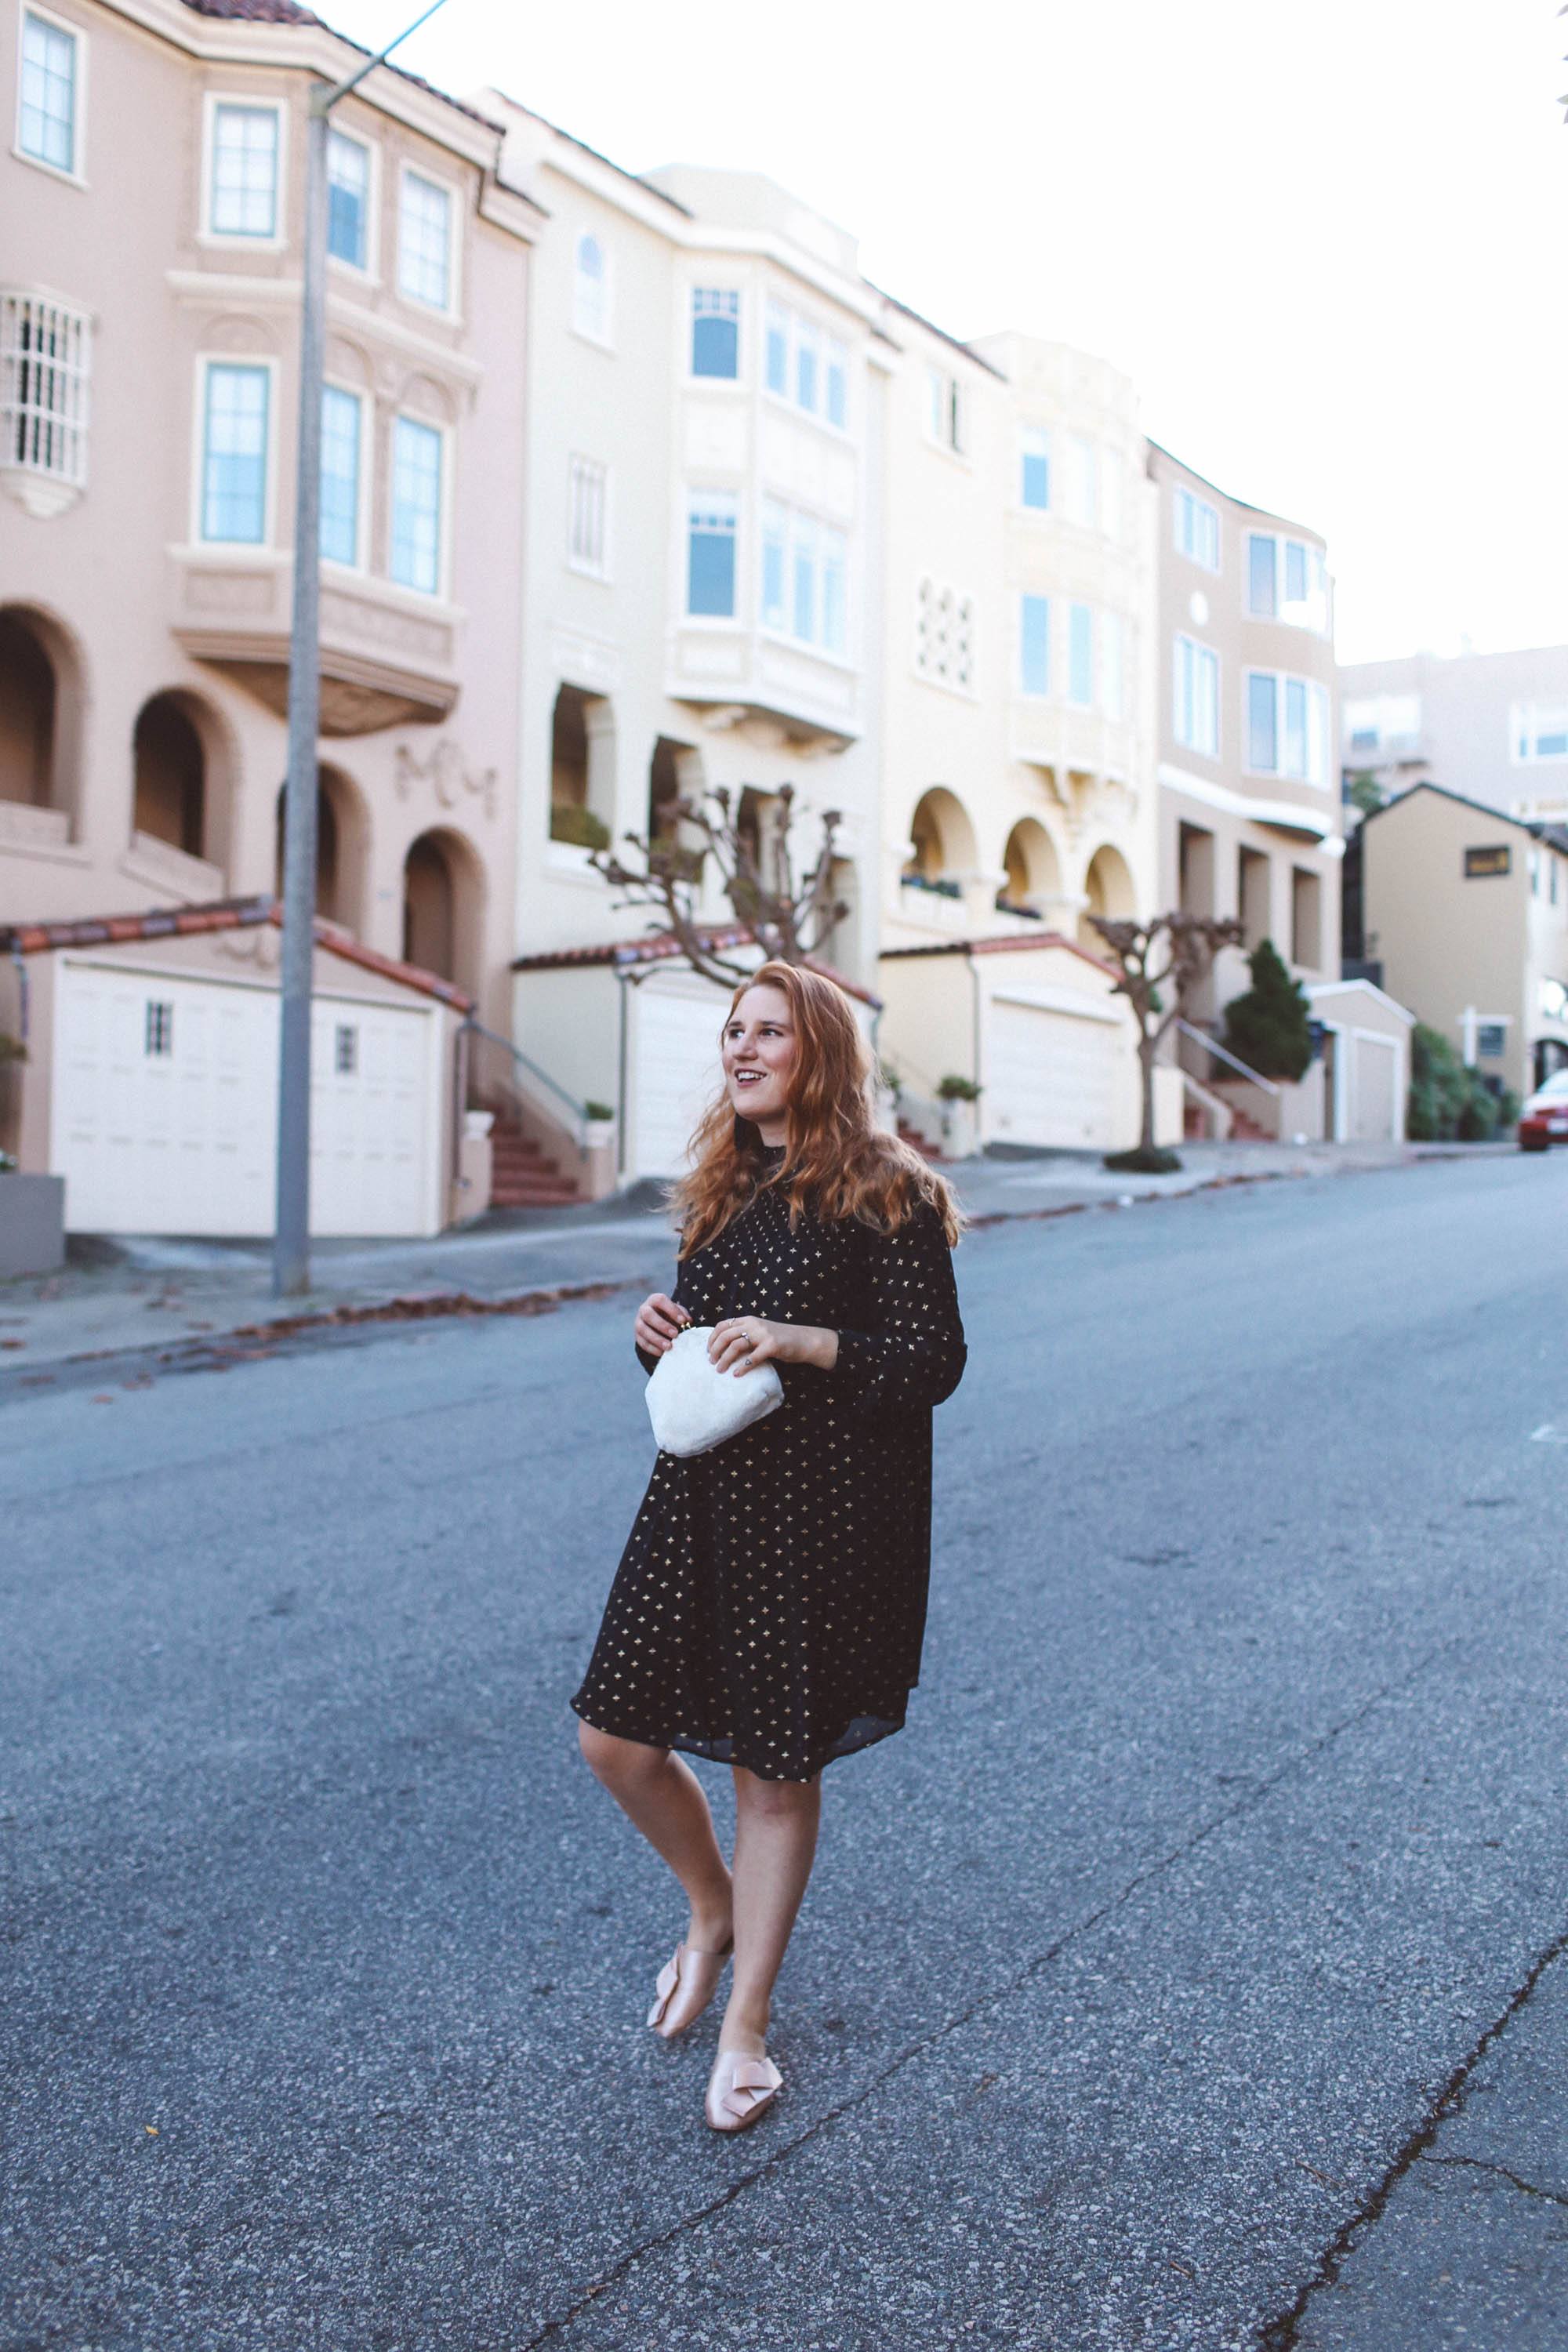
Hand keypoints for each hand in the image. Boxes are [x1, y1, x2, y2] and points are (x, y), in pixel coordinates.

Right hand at [635, 1291, 689, 1357]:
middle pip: (648, 1314)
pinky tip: (662, 1353)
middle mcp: (644, 1309)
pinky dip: (652, 1348)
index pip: (660, 1300)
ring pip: (643, 1329)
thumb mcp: (678, 1312)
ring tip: (669, 1347)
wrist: (658, 1323)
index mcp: (655, 1300)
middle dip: (662, 1325)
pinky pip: (642, 1342)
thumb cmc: (670, 1315)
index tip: (683, 1321)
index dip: (671, 1310)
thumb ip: (683, 1314)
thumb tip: (688, 1321)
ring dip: (656, 1339)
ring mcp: (638, 1322)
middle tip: (675, 1334)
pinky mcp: (637, 1335)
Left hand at [709, 1316, 837, 1374]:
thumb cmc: (780, 1339)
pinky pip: (752, 1358)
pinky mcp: (772, 1346)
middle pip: (725, 1335)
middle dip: (715, 1350)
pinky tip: (737, 1374)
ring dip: (725, 1359)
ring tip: (720, 1370)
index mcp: (748, 1320)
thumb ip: (745, 1335)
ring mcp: (763, 1334)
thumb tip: (723, 1347)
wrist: (804, 1340)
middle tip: (711, 1362)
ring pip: (735, 1346)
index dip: (712, 1338)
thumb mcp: (760, 1332)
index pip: (723, 1325)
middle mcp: (754, 1324)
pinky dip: (742, 1367)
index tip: (708, 1350)